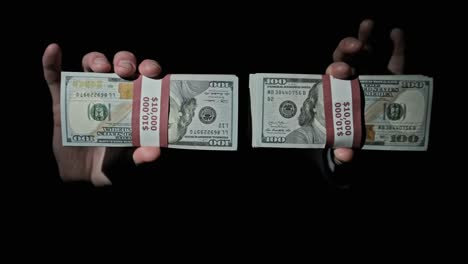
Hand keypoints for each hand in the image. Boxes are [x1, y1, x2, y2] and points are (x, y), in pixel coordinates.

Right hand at [43, 44, 161, 184]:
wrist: (81, 176)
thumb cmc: (112, 165)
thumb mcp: (128, 163)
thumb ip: (140, 158)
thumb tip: (154, 152)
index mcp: (134, 102)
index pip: (146, 78)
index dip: (150, 68)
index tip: (150, 71)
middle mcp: (113, 93)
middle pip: (121, 65)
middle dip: (124, 60)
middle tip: (124, 69)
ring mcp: (87, 95)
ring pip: (92, 66)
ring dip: (96, 59)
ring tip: (100, 67)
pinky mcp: (62, 102)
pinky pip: (54, 79)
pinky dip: (51, 63)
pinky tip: (53, 50)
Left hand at [327, 19, 404, 164]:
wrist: (370, 139)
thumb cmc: (352, 139)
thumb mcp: (347, 147)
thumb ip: (343, 151)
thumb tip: (344, 155)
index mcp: (336, 94)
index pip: (331, 79)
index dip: (334, 72)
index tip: (340, 70)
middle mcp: (351, 81)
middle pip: (345, 60)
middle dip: (347, 50)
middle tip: (356, 48)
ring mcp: (371, 74)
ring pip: (365, 52)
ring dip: (365, 38)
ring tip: (367, 26)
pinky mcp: (393, 74)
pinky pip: (394, 57)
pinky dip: (395, 44)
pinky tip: (395, 33)